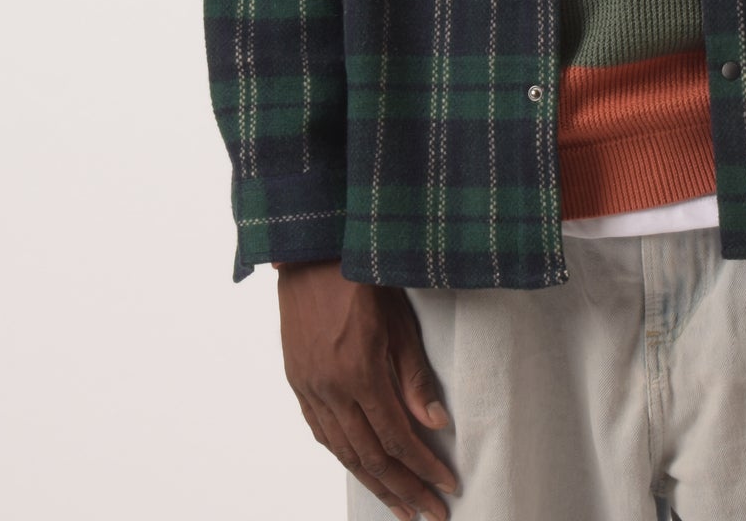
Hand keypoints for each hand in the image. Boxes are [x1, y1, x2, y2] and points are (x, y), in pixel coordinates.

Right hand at [277, 260, 459, 518]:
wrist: (310, 251)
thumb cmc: (361, 276)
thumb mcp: (399, 319)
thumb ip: (414, 376)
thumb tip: (436, 424)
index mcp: (359, 371)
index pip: (396, 437)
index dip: (424, 467)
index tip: (448, 487)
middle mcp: (331, 387)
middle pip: (370, 456)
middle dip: (404, 489)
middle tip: (430, 514)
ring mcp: (309, 386)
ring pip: (344, 451)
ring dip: (375, 484)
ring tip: (401, 508)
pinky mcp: (297, 380)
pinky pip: (322, 432)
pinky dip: (345, 456)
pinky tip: (362, 469)